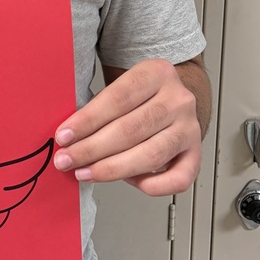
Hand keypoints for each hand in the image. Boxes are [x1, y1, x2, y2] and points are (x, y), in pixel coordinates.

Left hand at [53, 58, 203, 195]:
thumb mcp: (121, 85)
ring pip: (150, 155)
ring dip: (112, 169)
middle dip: (92, 149)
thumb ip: (99, 106)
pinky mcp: (196, 154)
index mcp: (157, 73)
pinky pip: (178, 179)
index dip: (87, 120)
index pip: (118, 98)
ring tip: (85, 172)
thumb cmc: (138, 96)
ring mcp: (190, 128)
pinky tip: (128, 181)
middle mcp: (178, 100)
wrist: (173, 98)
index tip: (63, 136)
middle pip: (130, 129)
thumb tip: (68, 136)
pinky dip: (151, 186)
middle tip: (66, 160)